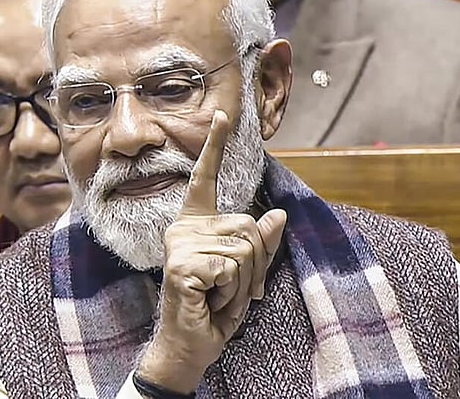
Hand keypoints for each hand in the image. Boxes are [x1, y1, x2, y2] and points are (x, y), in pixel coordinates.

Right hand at [136, 110, 286, 393]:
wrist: (191, 345)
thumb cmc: (215, 309)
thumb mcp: (247, 274)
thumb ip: (262, 244)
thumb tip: (279, 214)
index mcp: (196, 223)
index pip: (207, 177)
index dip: (216, 145)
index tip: (224, 114)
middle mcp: (184, 228)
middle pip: (249, 226)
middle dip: (255, 265)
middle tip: (232, 290)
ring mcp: (180, 244)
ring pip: (245, 247)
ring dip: (245, 282)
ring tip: (220, 296)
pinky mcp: (182, 264)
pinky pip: (233, 266)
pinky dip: (233, 291)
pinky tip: (211, 300)